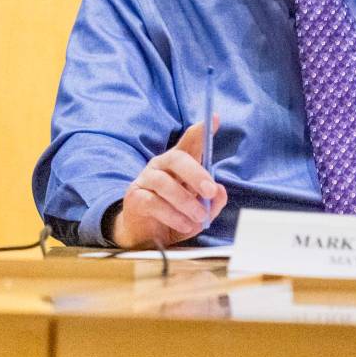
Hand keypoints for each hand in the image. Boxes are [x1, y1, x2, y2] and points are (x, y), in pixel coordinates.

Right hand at [111, 116, 226, 248]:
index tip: (214, 118)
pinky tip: (185, 224)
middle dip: (196, 173)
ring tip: (199, 216)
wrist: (146, 237)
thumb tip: (220, 191)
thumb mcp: (200, 212)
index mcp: (178, 165)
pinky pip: (154, 203)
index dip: (201, 131)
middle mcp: (160, 166)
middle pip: (176, 158)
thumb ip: (212, 202)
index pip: (189, 143)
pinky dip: (173, 215)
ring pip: (165, 183)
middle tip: (210, 190)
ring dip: (186, 201)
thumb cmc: (175, 218)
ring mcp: (145, 180)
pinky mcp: (135, 198)